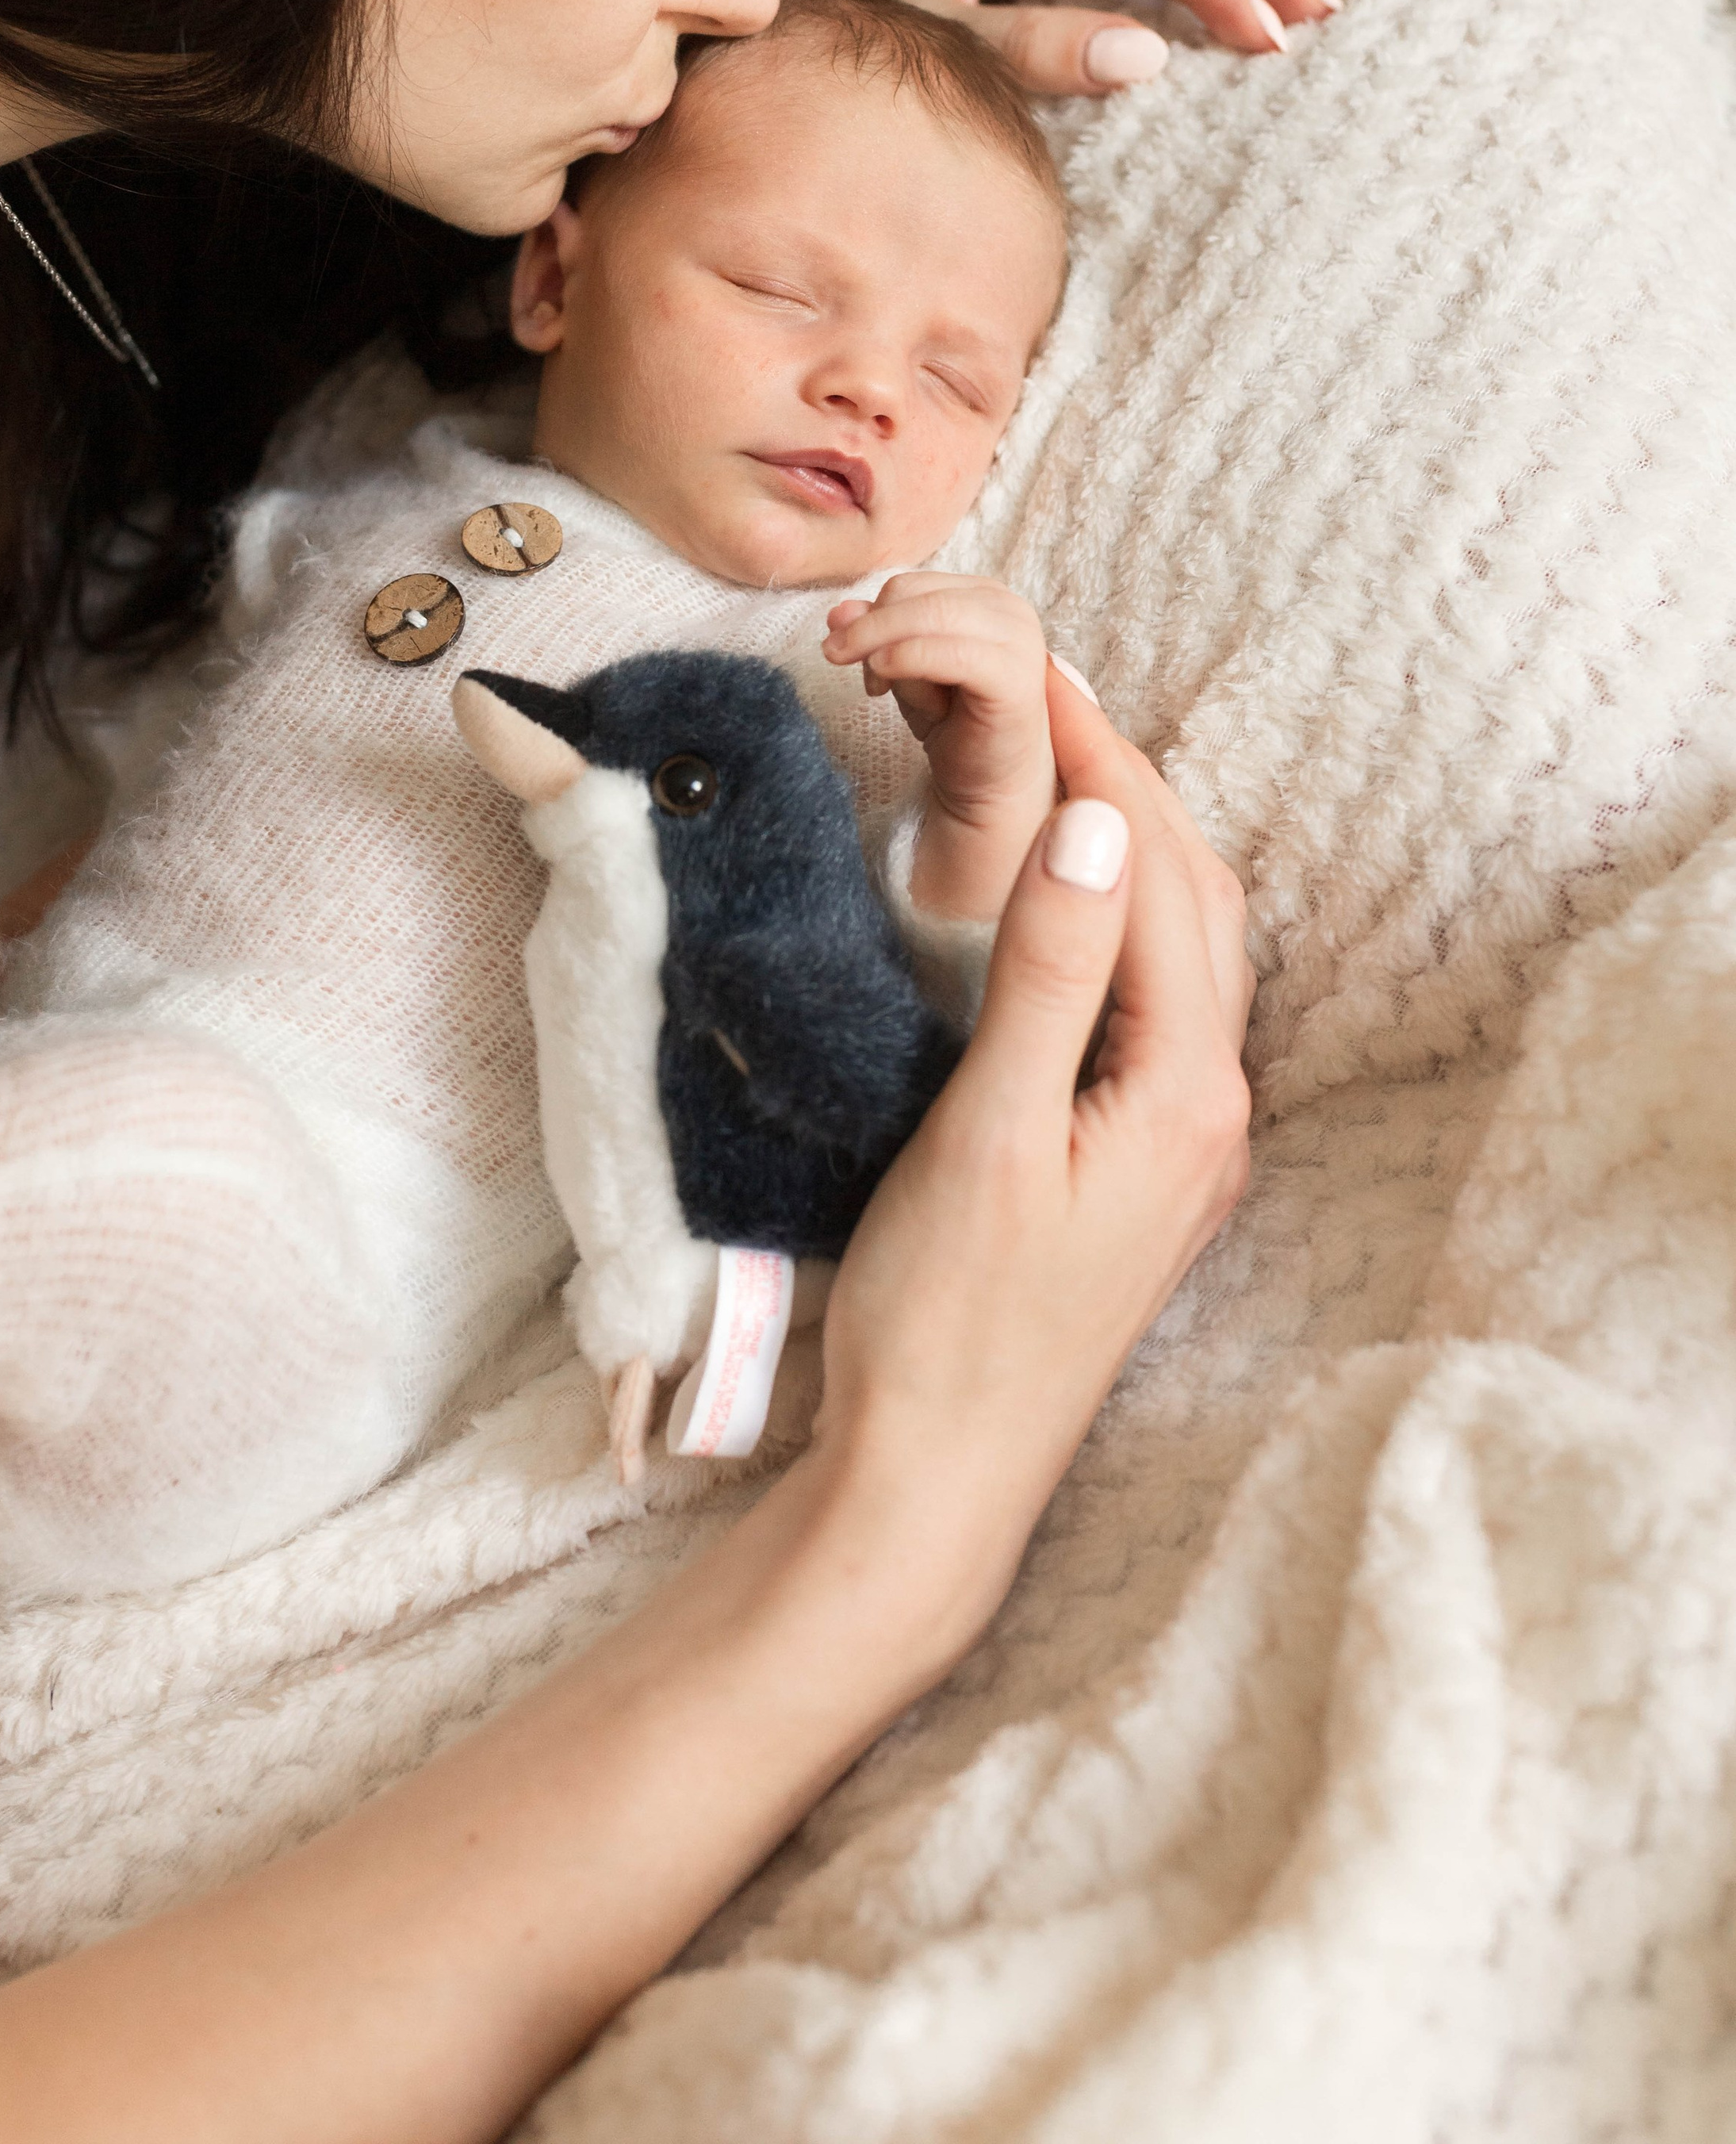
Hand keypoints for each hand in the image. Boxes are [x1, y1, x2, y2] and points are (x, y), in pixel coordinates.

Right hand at [810, 672, 1252, 1646]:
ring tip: (1065, 764)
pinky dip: (1125, 920)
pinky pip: (1160, 1002)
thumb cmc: (944, 1319)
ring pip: (1188, 951)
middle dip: (1132, 782)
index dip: (1104, 759)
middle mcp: (1211, 1111)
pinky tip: (1077, 903)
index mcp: (1185, 1091)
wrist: (935, 1479)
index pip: (1160, 876)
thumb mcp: (986, 1132)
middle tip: (1047, 689)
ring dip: (1139, 846)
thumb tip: (1099, 823)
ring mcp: (1183, 1146)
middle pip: (1197, 902)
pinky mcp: (1141, 1169)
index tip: (1039, 667)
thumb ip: (1049, 974)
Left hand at [823, 571, 1055, 922]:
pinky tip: (883, 680)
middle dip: (868, 630)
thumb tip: (839, 611)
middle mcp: (1009, 608)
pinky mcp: (1018, 677)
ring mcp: (1019, 639)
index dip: (870, 617)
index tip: (855, 662)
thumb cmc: (953, 725)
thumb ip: (875, 633)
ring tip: (873, 688)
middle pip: (912, 593)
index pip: (909, 584)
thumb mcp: (902, 669)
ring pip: (928, 614)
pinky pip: (950, 650)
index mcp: (984, 597)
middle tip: (847, 669)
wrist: (988, 790)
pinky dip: (907, 657)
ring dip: (881, 645)